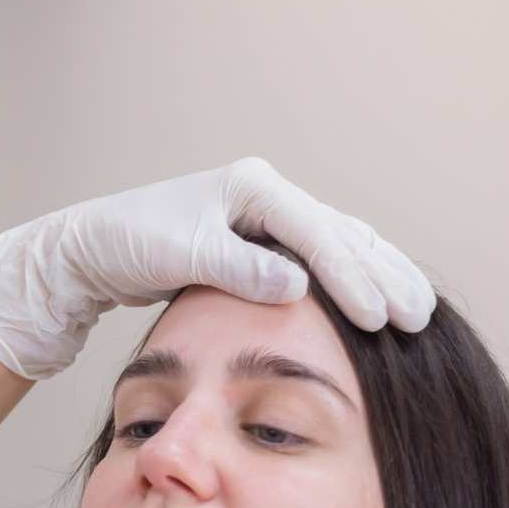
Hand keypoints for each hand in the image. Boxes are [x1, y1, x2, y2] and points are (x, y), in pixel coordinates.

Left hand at [0, 158, 435, 378]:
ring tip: (413, 314)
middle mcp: (266, 196)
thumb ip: (238, 268)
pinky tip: (373, 308)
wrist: (90, 248)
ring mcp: (265, 218)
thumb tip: (298, 283)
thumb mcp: (180, 254)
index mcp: (254, 188)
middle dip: (383, 275)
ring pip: (339, 246)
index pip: (319, 235)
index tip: (378, 318)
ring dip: (377, 277)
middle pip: (343, 234)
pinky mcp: (259, 244)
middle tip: (418, 317)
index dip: (353, 278)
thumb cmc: (126, 244)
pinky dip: (349, 282)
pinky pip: (319, 261)